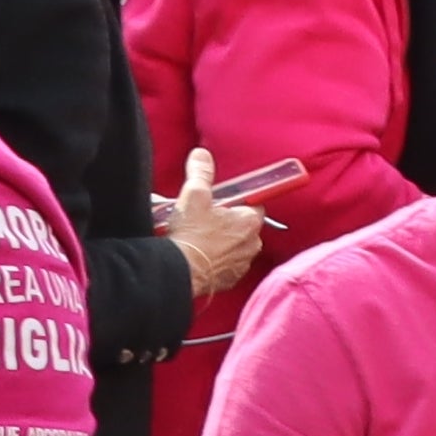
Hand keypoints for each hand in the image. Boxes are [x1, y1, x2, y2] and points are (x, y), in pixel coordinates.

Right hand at [159, 145, 278, 309]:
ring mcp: (242, 263)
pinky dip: (215, 261)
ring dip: (221, 242)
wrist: (181, 271)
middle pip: (244, 226)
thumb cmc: (192, 234)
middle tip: (205, 218)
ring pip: (235, 247)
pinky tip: (198, 255)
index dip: (238, 202)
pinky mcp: (230, 279)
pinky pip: (227, 265)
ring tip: (198, 237)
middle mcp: (252, 243)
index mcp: (249, 221)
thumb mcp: (194, 194)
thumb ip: (201, 173)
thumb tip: (202, 155)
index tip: (224, 201)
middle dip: (227, 222)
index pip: (254, 205)